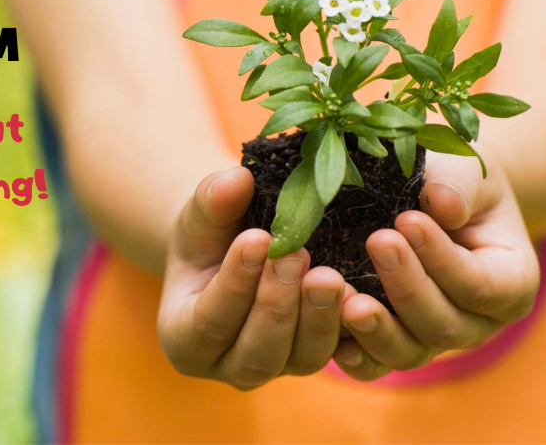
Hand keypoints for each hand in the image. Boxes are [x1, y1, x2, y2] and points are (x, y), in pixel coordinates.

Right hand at [158, 167, 345, 389]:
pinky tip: (361, 294)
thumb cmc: (209, 231)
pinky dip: (352, 328)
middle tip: (297, 255)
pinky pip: (340, 354)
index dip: (234, 283)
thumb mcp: (202, 213)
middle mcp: (229, 365)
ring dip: (318, 318)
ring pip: (302, 358)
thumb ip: (212, 200)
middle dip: (278, 305)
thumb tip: (237, 180)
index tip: (258, 239)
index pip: (208, 322)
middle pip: (257, 353)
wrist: (235, 244)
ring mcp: (276, 366)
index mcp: (184, 338)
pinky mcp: (314, 356)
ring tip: (330, 275)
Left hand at [333, 152, 540, 380]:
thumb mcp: (466, 173)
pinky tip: (332, 333)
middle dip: (407, 287)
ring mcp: (429, 338)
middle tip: (376, 242)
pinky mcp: (389, 342)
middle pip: (443, 326)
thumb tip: (442, 204)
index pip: (480, 285)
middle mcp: (474, 322)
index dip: (443, 258)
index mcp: (509, 283)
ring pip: (408, 352)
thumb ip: (459, 187)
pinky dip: (353, 354)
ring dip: (376, 329)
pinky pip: (373, 363)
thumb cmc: (453, 182)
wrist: (428, 197)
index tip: (407, 220)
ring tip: (346, 298)